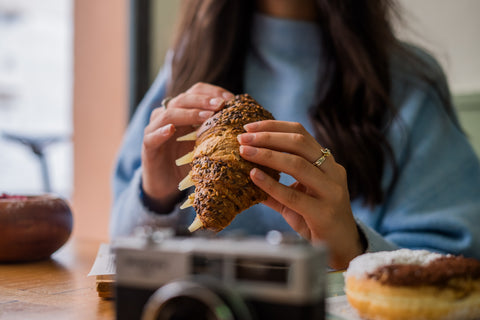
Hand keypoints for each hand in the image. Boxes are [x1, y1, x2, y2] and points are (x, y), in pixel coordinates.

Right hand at [141, 82, 233, 209]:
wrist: (166, 185)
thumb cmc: (187, 162)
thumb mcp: (205, 144)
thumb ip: (216, 130)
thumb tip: (243, 121)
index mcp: (183, 111)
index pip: (195, 91)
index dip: (212, 92)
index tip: (230, 99)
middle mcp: (167, 115)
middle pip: (183, 99)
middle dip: (204, 100)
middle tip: (221, 104)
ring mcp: (155, 129)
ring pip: (169, 114)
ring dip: (189, 113)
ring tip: (206, 116)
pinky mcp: (147, 146)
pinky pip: (152, 136)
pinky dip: (161, 132)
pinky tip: (171, 130)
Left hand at [237, 120, 364, 268]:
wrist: (341, 248)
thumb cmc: (317, 220)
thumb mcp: (296, 198)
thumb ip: (274, 186)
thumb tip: (246, 174)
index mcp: (327, 164)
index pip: (300, 134)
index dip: (274, 127)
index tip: (250, 127)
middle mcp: (332, 172)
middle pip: (299, 143)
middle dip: (268, 137)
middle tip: (243, 137)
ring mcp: (331, 191)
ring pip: (297, 164)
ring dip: (267, 155)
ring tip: (245, 152)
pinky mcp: (324, 213)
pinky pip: (293, 195)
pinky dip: (271, 184)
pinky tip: (254, 176)